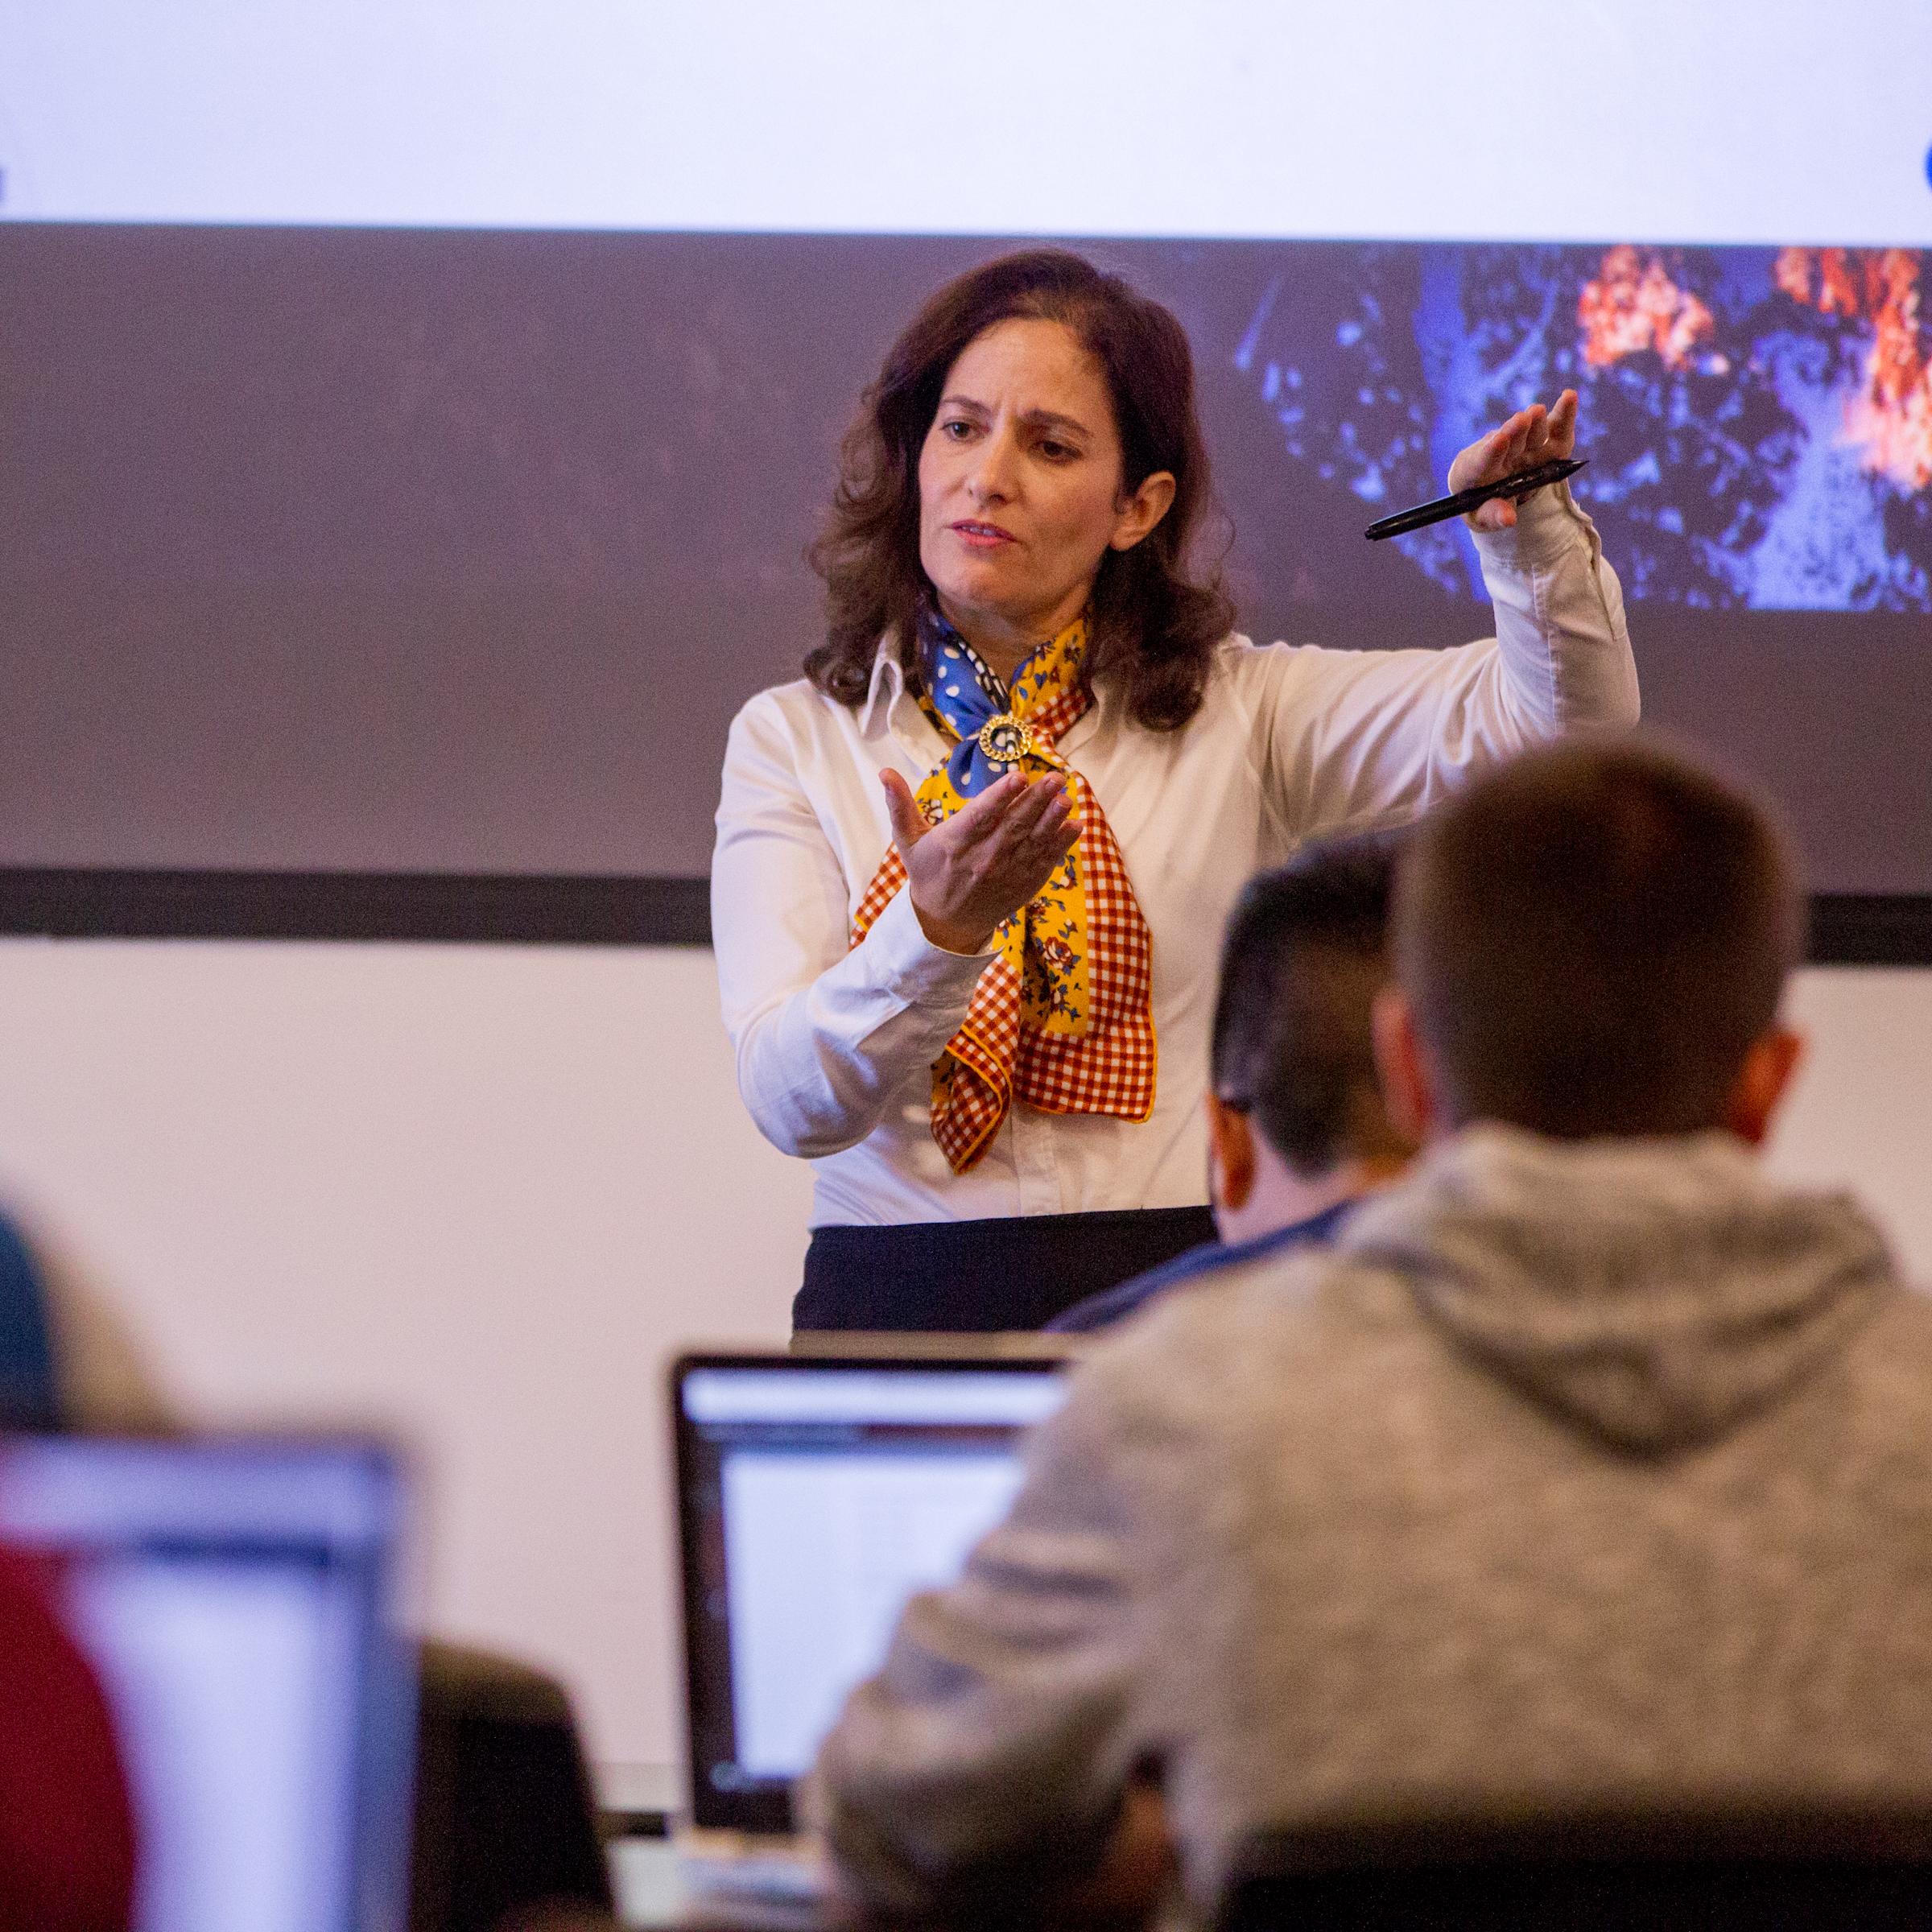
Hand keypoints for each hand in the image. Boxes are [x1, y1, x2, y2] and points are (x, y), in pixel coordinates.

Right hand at [881, 767, 1078, 954]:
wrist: (945, 924)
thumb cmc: (928, 874)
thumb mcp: (908, 842)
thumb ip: (899, 806)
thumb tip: (884, 772)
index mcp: (955, 844)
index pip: (981, 817)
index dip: (1001, 797)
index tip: (1018, 777)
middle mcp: (983, 859)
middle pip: (1014, 826)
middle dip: (1036, 801)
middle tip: (1056, 777)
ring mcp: (1006, 874)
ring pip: (1033, 843)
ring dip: (1053, 820)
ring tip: (1067, 798)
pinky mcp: (1023, 885)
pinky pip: (1045, 863)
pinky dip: (1061, 846)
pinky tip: (1074, 825)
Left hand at [1447, 388, 1577, 531]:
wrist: (1491, 490)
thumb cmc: (1481, 505)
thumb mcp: (1481, 517)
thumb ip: (1493, 516)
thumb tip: (1510, 519)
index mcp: (1472, 472)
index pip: (1480, 462)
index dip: (1491, 452)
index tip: (1500, 440)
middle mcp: (1497, 453)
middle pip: (1508, 442)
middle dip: (1515, 432)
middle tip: (1522, 419)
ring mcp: (1521, 446)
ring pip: (1530, 434)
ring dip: (1535, 423)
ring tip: (1538, 411)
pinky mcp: (1542, 442)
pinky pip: (1554, 430)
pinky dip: (1564, 415)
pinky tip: (1570, 396)